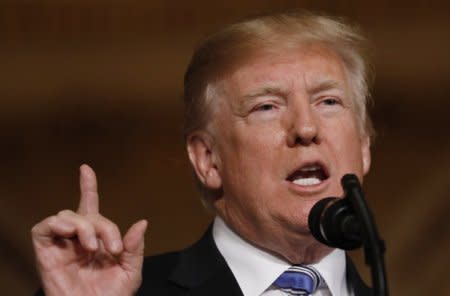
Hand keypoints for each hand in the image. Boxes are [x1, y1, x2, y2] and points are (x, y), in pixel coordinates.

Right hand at [31, 164, 147, 295]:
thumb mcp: (130, 272)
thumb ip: (134, 248)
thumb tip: (142, 222)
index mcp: (97, 241)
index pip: (90, 208)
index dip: (87, 187)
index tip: (86, 169)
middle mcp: (78, 240)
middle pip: (86, 213)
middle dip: (103, 224)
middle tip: (112, 248)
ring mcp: (61, 246)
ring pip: (66, 216)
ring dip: (83, 225)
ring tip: (92, 246)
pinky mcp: (45, 254)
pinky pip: (43, 228)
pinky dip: (57, 224)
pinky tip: (71, 233)